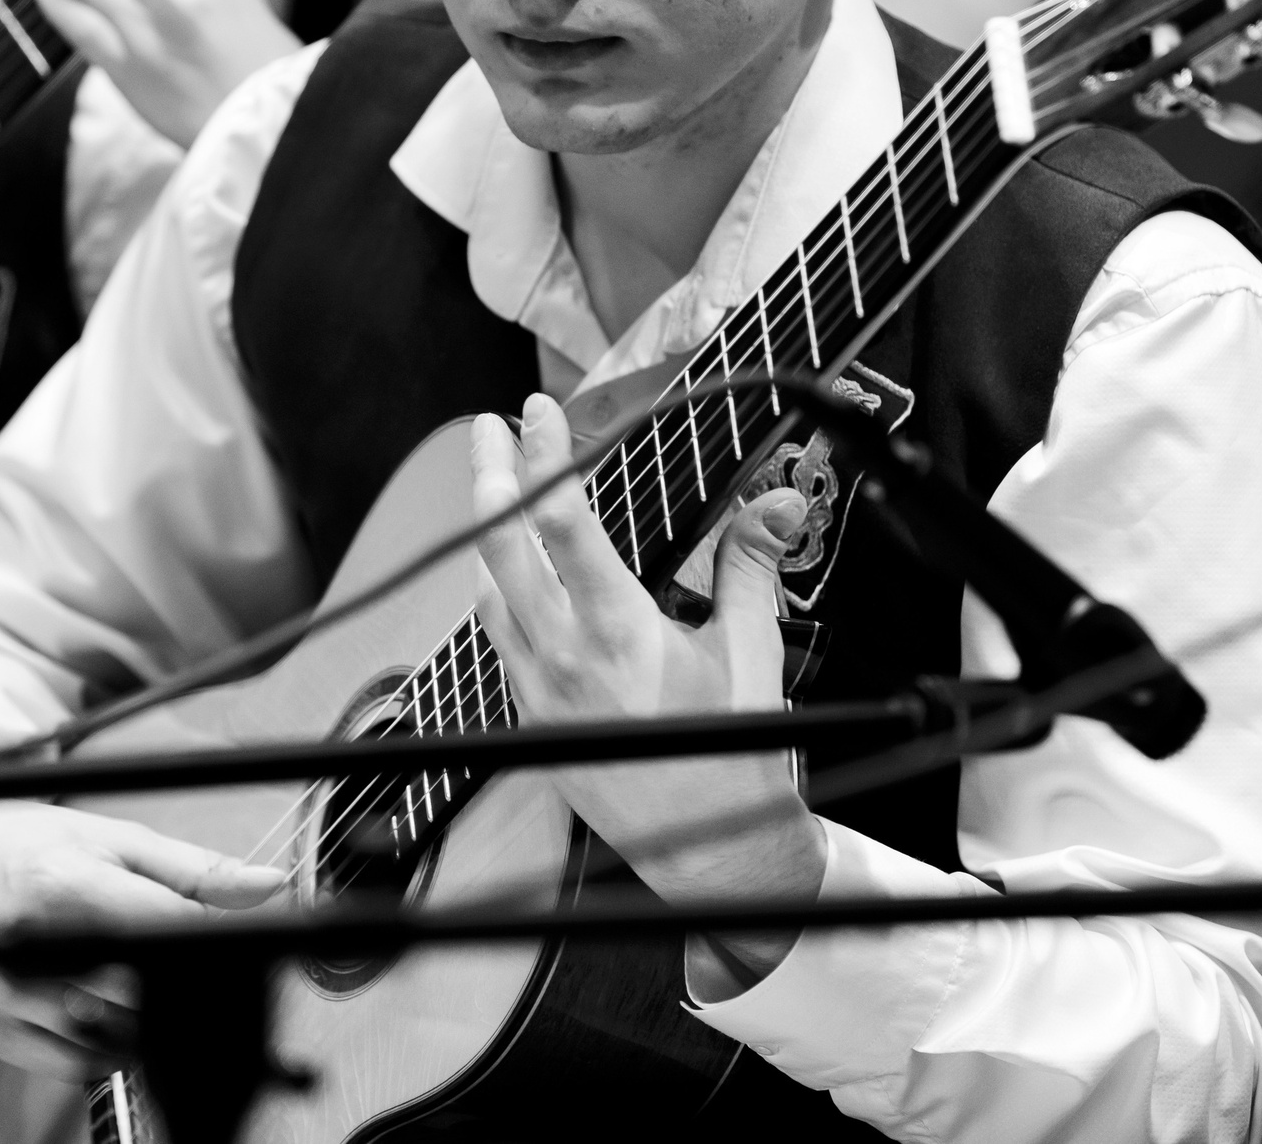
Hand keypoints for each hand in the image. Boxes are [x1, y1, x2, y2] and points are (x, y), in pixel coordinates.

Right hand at [0, 801, 283, 1078]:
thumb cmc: (22, 843)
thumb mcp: (114, 837)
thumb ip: (195, 870)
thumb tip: (269, 886)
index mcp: (63, 884)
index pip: (164, 932)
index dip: (209, 942)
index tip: (227, 942)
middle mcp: (25, 946)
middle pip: (140, 992)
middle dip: (178, 983)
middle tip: (182, 963)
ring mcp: (2, 993)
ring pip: (110, 1035)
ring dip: (147, 1021)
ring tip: (142, 981)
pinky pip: (70, 1062)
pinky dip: (107, 1047)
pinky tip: (114, 1017)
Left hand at [470, 396, 825, 990]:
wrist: (709, 845)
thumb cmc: (734, 751)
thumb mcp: (751, 648)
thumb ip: (751, 565)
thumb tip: (775, 505)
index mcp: (621, 631)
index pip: (563, 524)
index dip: (543, 458)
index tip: (537, 415)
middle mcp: (565, 656)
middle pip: (501, 547)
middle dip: (488, 475)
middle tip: (487, 427)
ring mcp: (538, 689)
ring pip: (488, 591)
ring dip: (486, 533)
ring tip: (489, 485)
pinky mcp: (530, 717)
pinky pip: (498, 638)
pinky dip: (497, 592)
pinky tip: (506, 572)